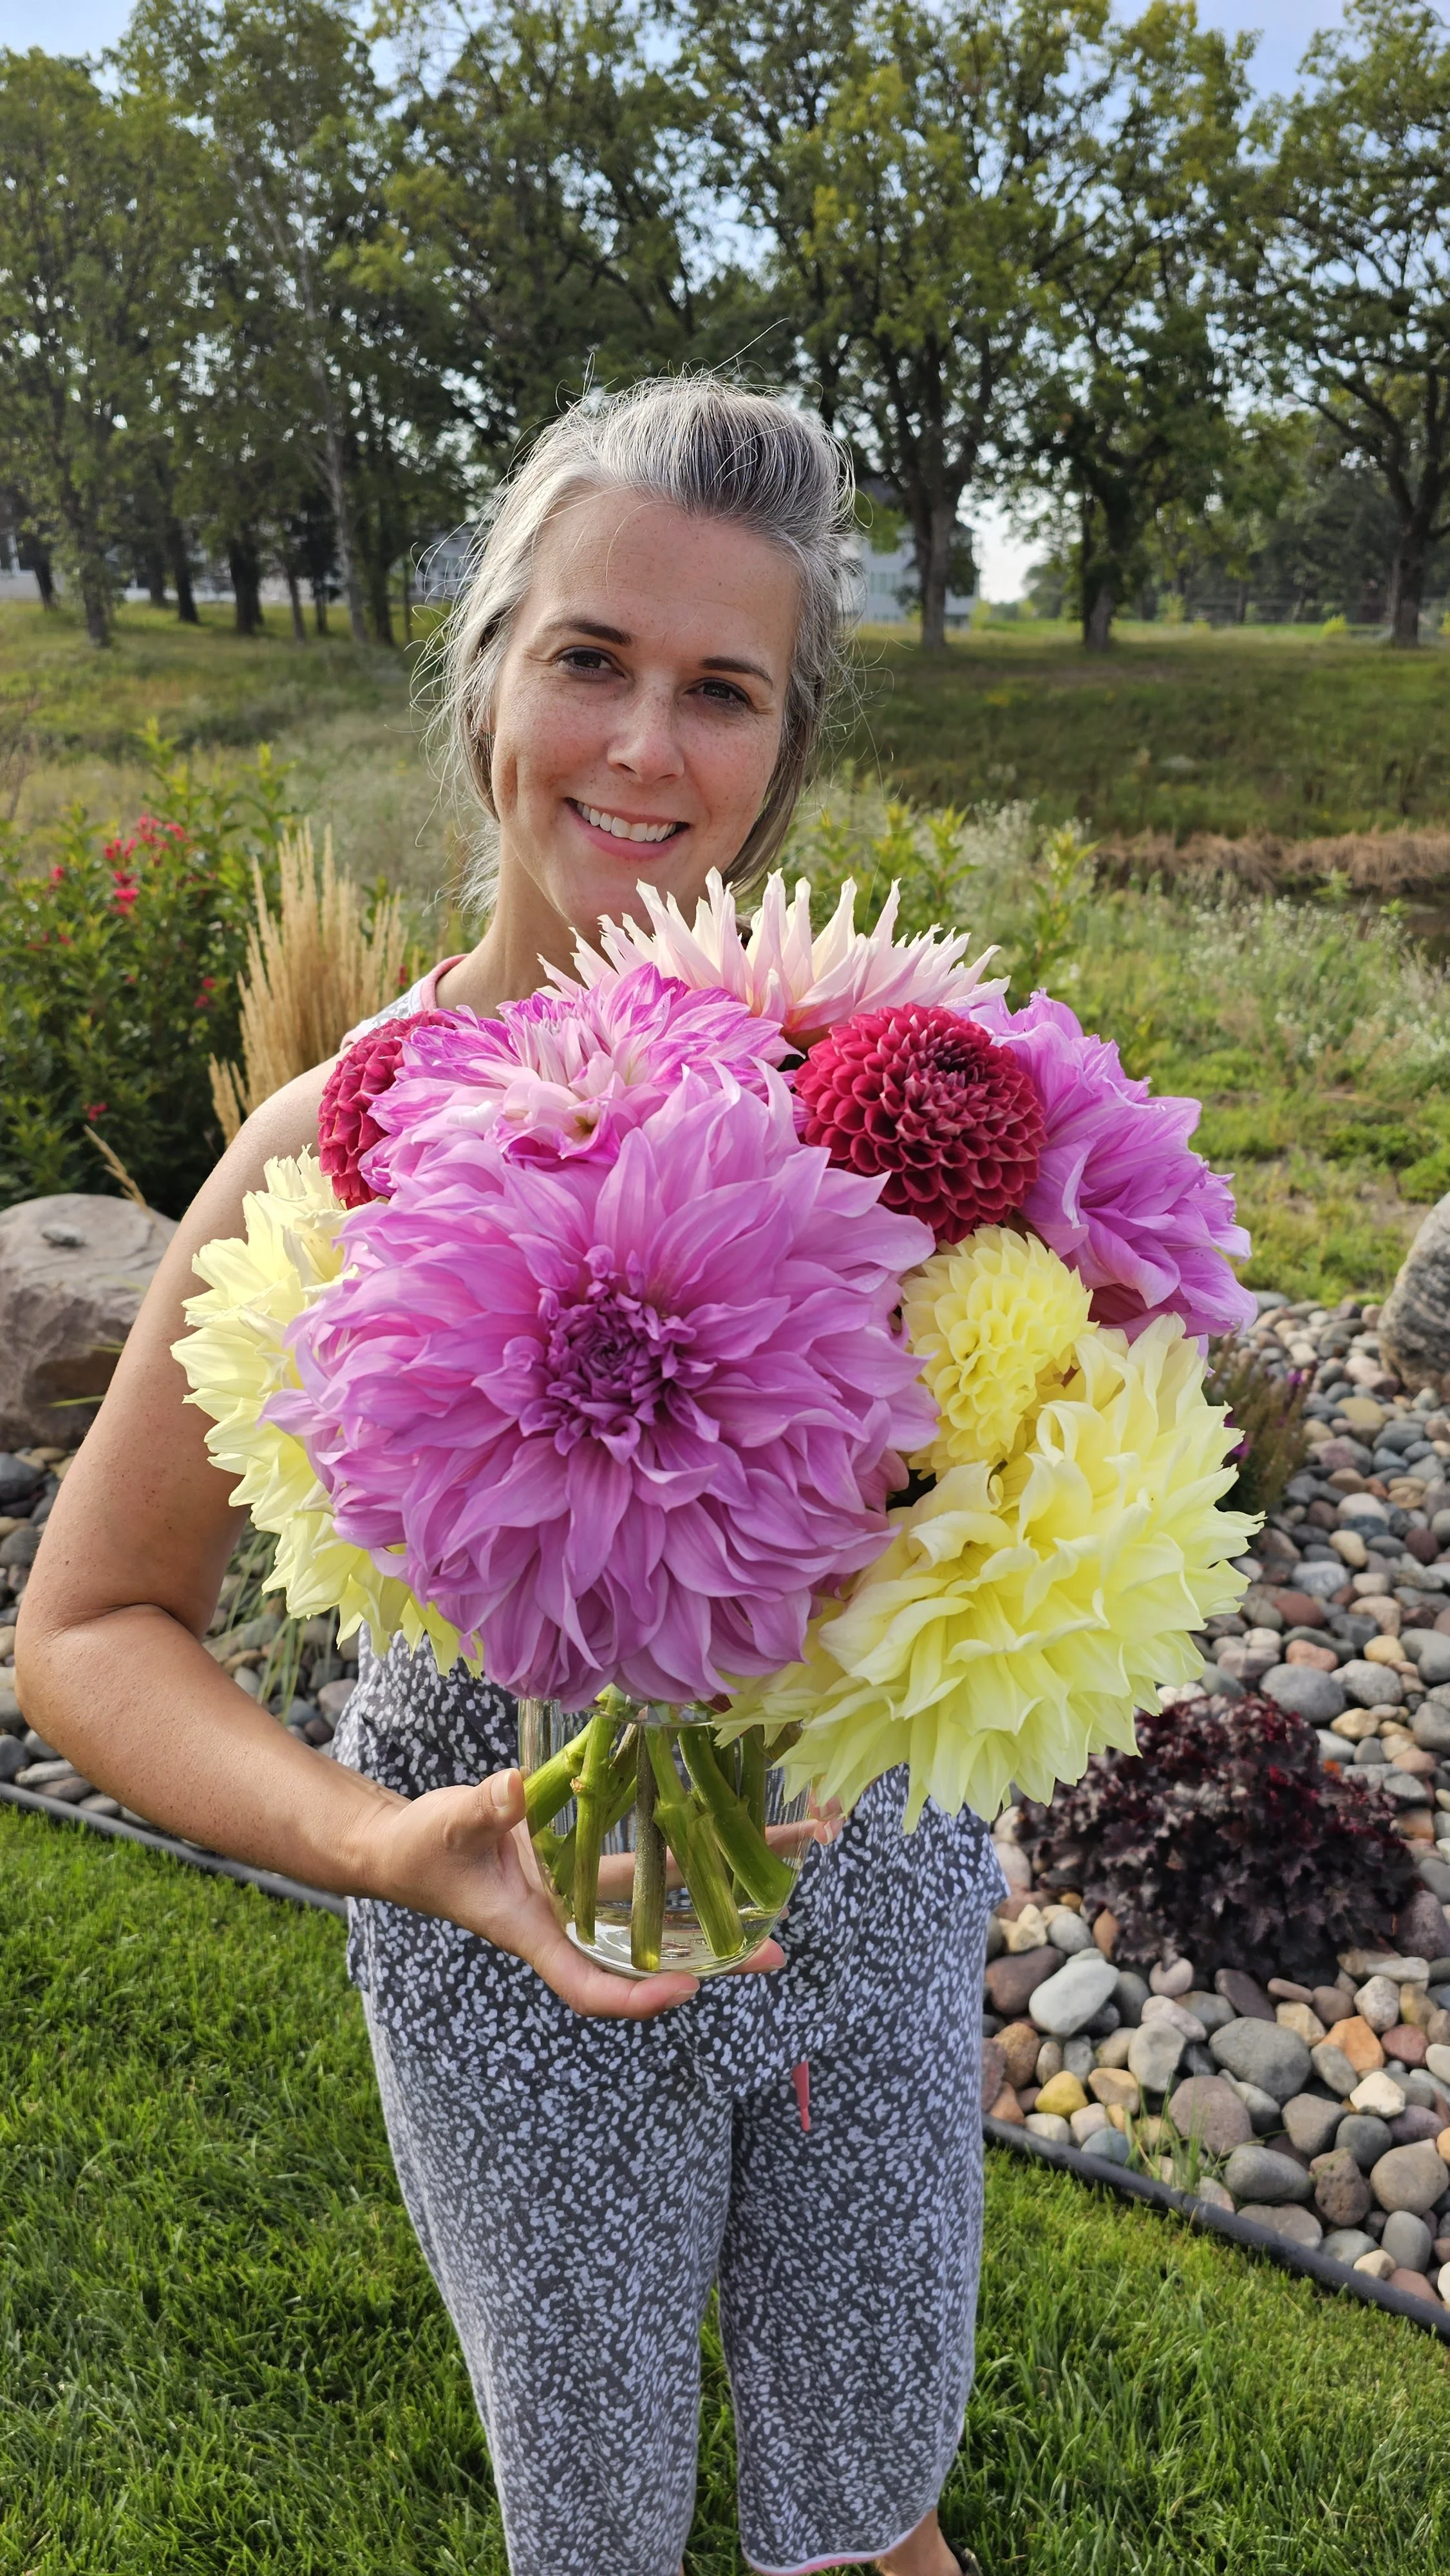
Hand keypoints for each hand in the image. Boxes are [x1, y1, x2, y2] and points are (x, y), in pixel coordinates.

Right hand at [359, 1767, 781, 2019]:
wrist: (405, 1846)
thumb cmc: (421, 1848)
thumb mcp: (448, 1826)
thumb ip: (485, 1809)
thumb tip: (516, 1785)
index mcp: (535, 1932)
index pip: (590, 1986)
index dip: (638, 1997)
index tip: (687, 1987)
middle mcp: (566, 1921)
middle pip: (647, 1951)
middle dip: (711, 1952)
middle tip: (776, 1951)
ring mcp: (576, 1896)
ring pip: (655, 1907)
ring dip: (712, 1903)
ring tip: (778, 1899)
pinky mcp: (578, 1864)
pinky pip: (638, 1870)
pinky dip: (677, 1859)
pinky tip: (718, 1841)